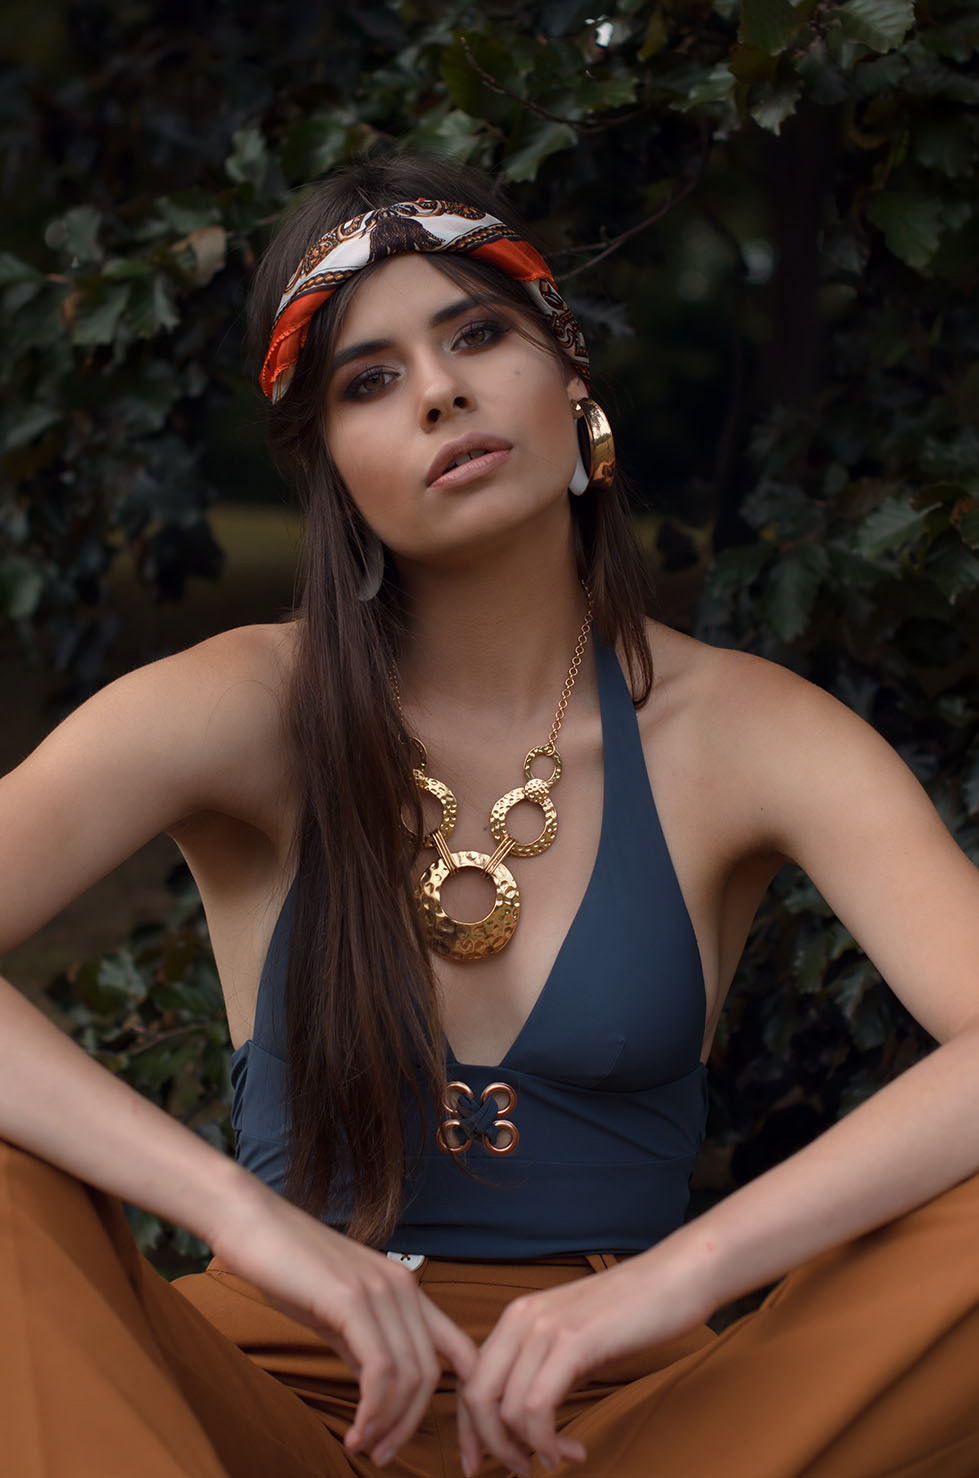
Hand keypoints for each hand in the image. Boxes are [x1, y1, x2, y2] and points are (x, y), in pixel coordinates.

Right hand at [209, 1178, 476, 1467]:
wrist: (250, 1222)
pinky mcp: (351, 1298)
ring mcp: (381, 1289)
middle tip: (383, 1456)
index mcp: (406, 1289)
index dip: (468, 1403)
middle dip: (411, 1425)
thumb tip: (381, 1393)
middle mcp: (404, 1286)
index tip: (456, 1451)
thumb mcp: (338, 1314)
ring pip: (409, 1376)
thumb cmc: (288, 1267)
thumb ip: (365, 1347)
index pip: (461, 1349)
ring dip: (389, 1425)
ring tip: (365, 1448)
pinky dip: (372, 1411)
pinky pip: (380, 1369)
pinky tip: (355, 1431)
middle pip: (433, 1374)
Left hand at [458, 1243, 712, 1474]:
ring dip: (527, 1449)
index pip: (470, 1379)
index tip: (477, 1463)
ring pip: (505, 1408)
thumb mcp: (573, 1343)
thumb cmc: (630, 1314)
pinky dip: (546, 1441)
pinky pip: (537, 1406)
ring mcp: (544, 1327)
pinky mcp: (573, 1340)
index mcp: (516, 1317)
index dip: (468, 1429)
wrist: (674, 1277)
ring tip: (558, 1458)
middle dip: (490, 1445)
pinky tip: (570, 1450)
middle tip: (520, 1470)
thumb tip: (525, 1423)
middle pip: (476, 1396)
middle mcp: (521, 1318)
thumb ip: (545, 1372)